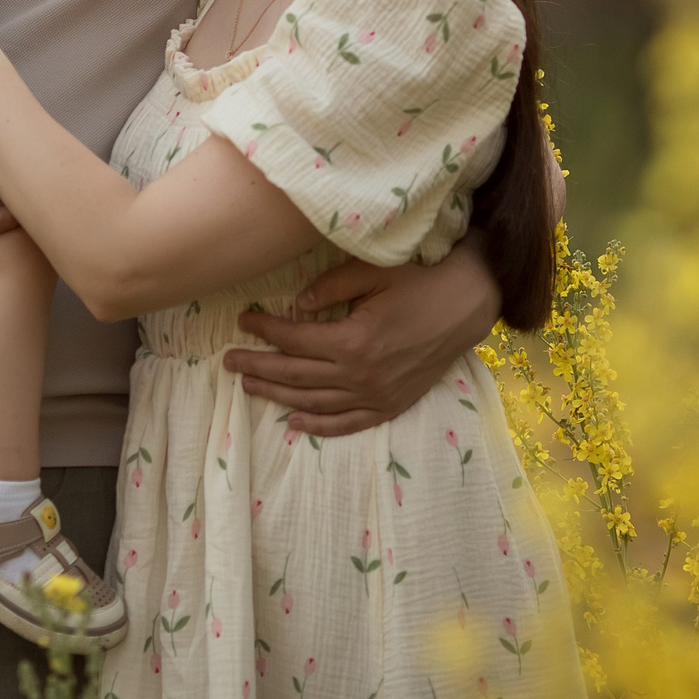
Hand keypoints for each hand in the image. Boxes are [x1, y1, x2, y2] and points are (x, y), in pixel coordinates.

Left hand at [220, 248, 501, 436]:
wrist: (470, 304)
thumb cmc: (422, 280)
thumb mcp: (375, 272)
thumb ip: (332, 288)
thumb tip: (297, 304)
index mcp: (353, 341)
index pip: (294, 340)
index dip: (264, 331)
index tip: (242, 320)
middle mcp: (361, 375)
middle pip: (296, 375)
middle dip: (258, 367)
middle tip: (228, 362)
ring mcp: (377, 395)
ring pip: (315, 402)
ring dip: (278, 395)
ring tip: (249, 386)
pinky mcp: (391, 404)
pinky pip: (349, 423)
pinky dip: (319, 426)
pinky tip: (293, 422)